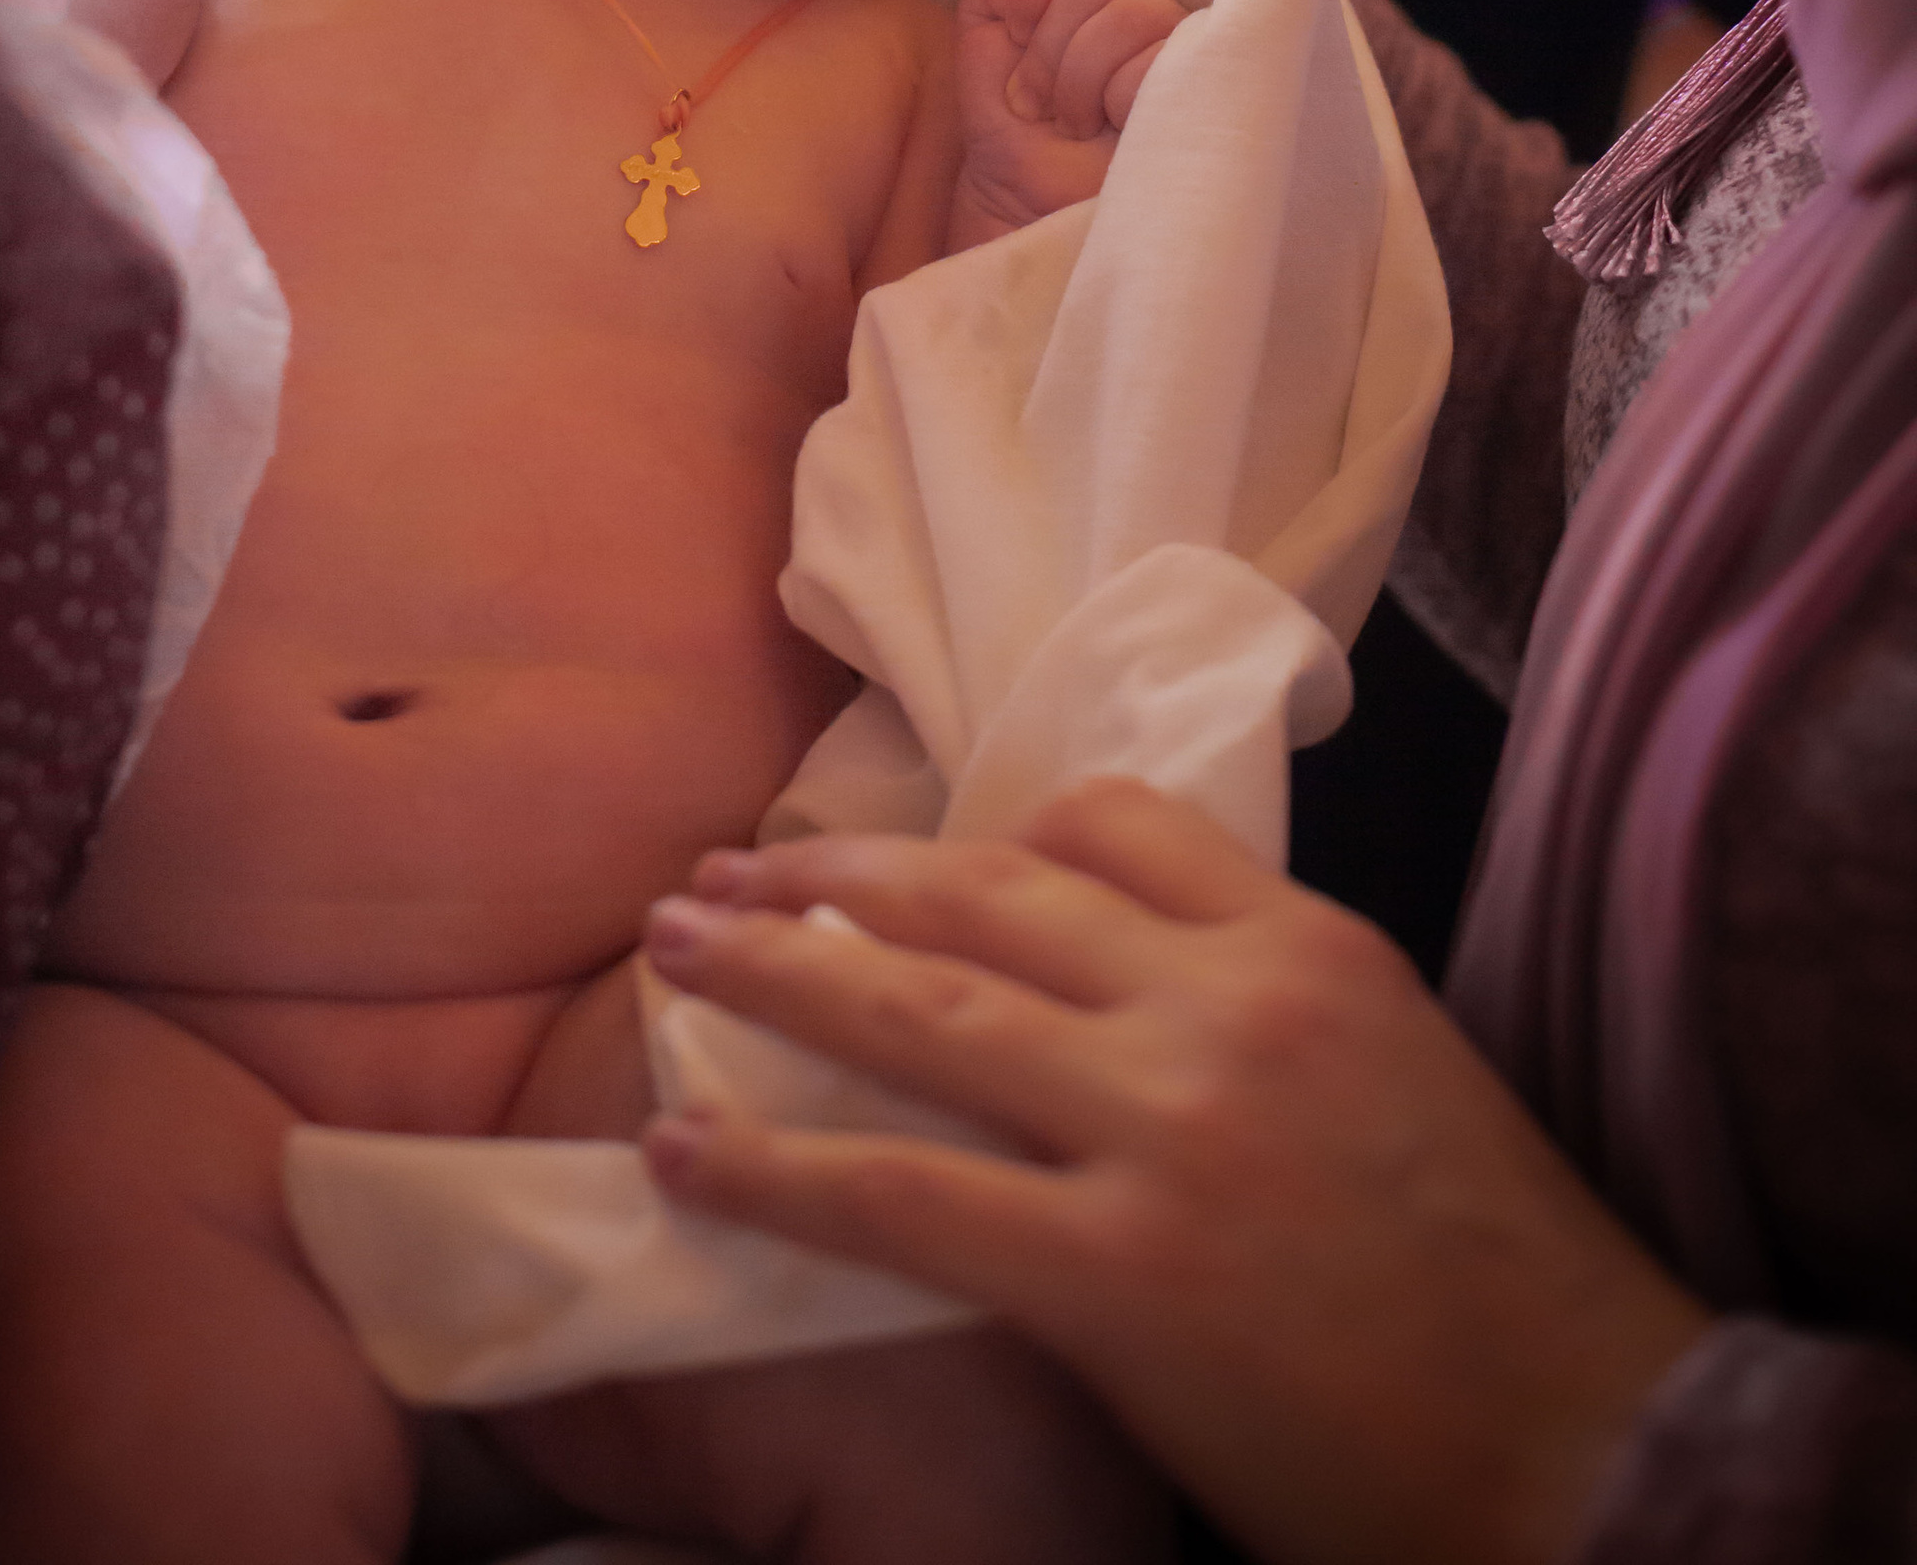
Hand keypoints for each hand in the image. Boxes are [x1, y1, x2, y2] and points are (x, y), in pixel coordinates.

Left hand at [638, 785, 1709, 1564]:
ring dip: (778, 972)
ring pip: (922, 1010)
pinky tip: (685, 1154)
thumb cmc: (1505, 1286)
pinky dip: (777, 1168)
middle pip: (986, 892)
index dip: (984, 830)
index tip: (904, 854)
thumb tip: (1116, 990)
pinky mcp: (1116, 1274)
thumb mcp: (1401, 1070)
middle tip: (724, 872)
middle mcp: (1223, 1005)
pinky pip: (903, 1197)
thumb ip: (1261, 1005)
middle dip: (836, 875)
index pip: (1109, 820)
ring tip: (675, 948)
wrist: (1595, 1450)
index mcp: (1304, 944)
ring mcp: (1165, 1132)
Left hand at [950, 0, 1185, 240]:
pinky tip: (1109, 135)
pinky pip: (1155, 60)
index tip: (1016, 32)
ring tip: (1074, 121)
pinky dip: (1113, 98)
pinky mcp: (1203, 93)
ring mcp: (1182, 50)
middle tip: (1045, 99)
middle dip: (1050, 45)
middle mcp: (1147, 9)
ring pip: (1132, 12)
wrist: (1022, 208)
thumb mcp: (983, 39)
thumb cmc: (1012, 127)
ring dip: (1078, 79)